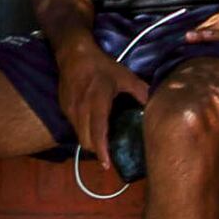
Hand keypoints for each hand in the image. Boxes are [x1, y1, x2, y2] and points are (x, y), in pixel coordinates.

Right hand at [55, 28, 141, 168]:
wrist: (73, 53)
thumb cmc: (101, 65)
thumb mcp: (124, 76)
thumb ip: (140, 92)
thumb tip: (154, 105)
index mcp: (97, 103)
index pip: (97, 134)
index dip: (102, 152)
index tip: (107, 165)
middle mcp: (81, 110)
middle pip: (86, 141)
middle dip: (97, 150)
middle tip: (109, 152)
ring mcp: (70, 109)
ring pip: (78, 135)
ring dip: (89, 141)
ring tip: (101, 140)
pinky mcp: (64, 107)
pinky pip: (74, 126)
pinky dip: (83, 130)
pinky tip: (92, 124)